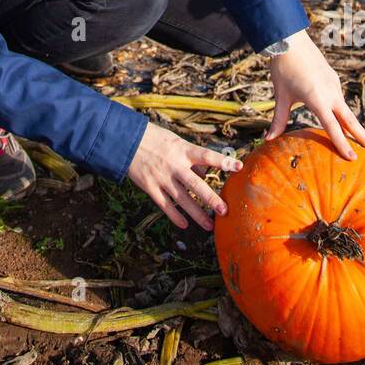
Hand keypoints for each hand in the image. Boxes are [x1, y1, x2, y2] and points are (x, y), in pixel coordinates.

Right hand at [126, 120, 242, 230]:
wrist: (126, 141)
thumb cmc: (155, 139)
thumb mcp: (176, 142)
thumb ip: (191, 158)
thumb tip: (205, 173)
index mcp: (183, 150)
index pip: (207, 156)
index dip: (223, 162)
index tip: (239, 167)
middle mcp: (174, 165)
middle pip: (196, 185)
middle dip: (211, 199)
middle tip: (225, 211)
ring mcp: (162, 178)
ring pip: (182, 200)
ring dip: (197, 214)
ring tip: (210, 226)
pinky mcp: (150, 187)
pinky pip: (165, 205)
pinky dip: (175, 216)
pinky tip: (185, 225)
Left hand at [266, 29, 364, 160]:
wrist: (290, 40)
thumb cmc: (283, 69)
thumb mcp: (281, 96)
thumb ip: (279, 120)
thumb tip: (267, 140)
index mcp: (318, 99)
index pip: (333, 127)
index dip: (342, 144)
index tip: (353, 159)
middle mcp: (331, 93)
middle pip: (351, 121)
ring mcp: (334, 85)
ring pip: (347, 111)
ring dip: (355, 127)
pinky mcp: (333, 79)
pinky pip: (340, 100)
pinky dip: (344, 113)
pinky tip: (343, 121)